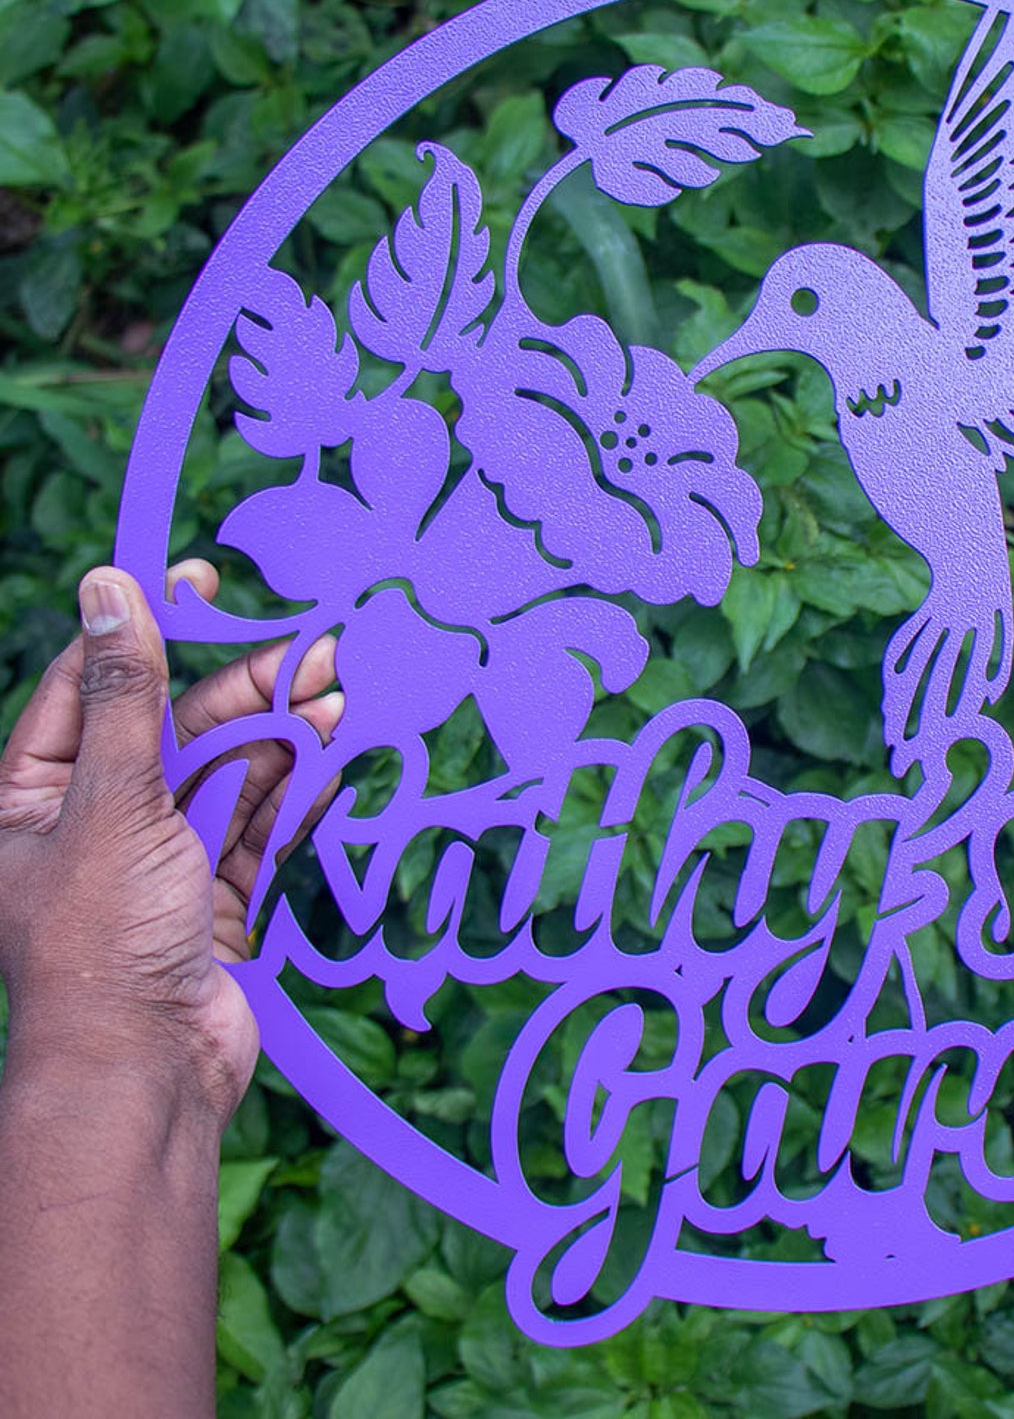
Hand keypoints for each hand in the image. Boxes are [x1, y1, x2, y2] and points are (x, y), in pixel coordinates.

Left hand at [0, 561, 340, 1118]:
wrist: (148, 1074)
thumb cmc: (104, 941)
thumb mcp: (111, 803)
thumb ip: (123, 696)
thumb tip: (109, 587)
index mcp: (34, 793)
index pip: (91, 682)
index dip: (147, 626)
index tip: (203, 578)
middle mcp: (94, 816)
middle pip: (173, 724)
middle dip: (243, 687)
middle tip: (317, 646)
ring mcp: (159, 855)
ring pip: (225, 770)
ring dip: (280, 734)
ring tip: (339, 692)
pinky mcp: (213, 890)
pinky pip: (256, 820)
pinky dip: (294, 786)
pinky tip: (334, 750)